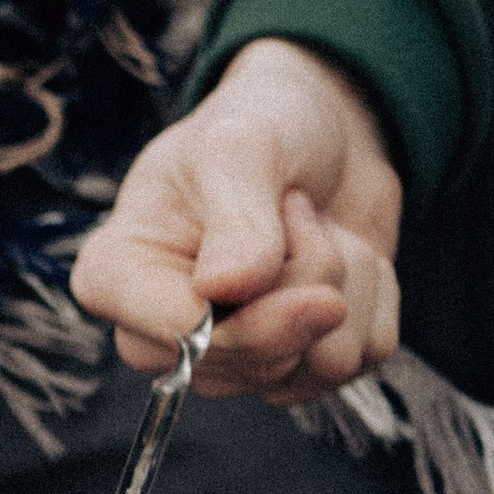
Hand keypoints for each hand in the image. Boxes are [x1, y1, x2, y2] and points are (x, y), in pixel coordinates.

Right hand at [69, 37, 404, 401]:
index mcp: (119, 277)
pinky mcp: (300, 364)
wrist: (326, 129)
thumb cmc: (260, 123)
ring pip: (314, 370)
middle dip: (304, 282)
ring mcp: (235, 358)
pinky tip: (344, 254)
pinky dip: (374, 301)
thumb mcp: (240, 146)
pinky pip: (359, 362)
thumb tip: (227, 288)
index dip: (247, 322)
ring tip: (316, 228)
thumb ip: (235, 217)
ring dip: (345, 287)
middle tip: (298, 212)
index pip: (177, 339)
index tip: (290, 277)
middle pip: (252, 362)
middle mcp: (166, 334)